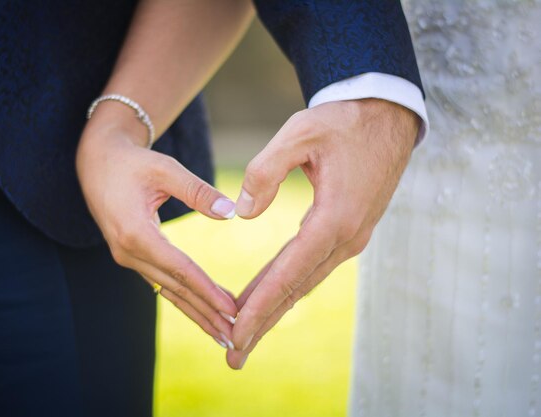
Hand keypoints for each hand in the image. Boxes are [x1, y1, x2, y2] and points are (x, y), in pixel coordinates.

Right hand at [76, 105, 238, 346]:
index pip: (179, 269)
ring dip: (196, 312)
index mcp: (136, 233)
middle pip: (175, 288)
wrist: (96, 162)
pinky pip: (162, 282)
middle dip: (206, 313)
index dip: (207, 291)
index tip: (231, 310)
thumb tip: (230, 212)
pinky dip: (184, 298)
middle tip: (235, 336)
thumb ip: (197, 191)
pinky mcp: (132, 256)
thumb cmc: (132, 162)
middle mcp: (128, 252)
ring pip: (168, 290)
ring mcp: (128, 257)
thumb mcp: (165, 168)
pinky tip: (201, 311)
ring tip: (222, 334)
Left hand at [226, 99, 418, 368]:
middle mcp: (346, 237)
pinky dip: (287, 286)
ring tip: (244, 335)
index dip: (259, 305)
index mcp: (334, 218)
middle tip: (233, 355)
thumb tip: (242, 214)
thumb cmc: (342, 121)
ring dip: (274, 309)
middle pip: (296, 289)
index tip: (234, 333)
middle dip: (263, 323)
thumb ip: (265, 171)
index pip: (289, 273)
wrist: (386, 114)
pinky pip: (311, 266)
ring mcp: (350, 237)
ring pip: (304, 282)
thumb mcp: (299, 133)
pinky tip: (266, 296)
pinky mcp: (348, 231)